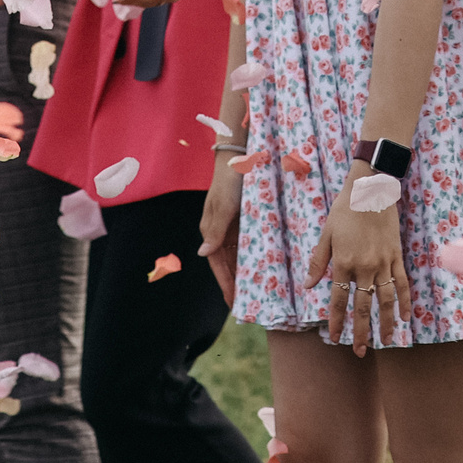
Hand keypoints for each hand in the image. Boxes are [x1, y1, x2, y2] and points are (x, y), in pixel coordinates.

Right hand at [197, 153, 243, 306]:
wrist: (239, 157)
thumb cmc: (229, 180)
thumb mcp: (223, 205)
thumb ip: (215, 230)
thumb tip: (202, 254)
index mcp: (210, 228)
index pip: (215, 262)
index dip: (224, 282)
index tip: (232, 302)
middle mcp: (219, 230)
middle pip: (225, 263)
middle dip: (232, 283)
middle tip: (244, 305)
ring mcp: (232, 226)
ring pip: (236, 257)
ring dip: (242, 274)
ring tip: (253, 293)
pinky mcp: (244, 221)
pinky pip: (247, 246)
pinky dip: (250, 260)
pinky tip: (260, 270)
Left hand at [307, 165, 408, 353]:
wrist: (371, 192)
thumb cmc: (344, 211)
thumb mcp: (326, 234)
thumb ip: (319, 261)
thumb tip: (309, 285)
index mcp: (343, 262)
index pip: (338, 299)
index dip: (337, 320)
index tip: (335, 337)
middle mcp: (365, 267)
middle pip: (364, 306)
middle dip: (362, 330)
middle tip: (360, 351)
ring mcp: (384, 264)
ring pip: (386, 300)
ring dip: (385, 322)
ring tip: (385, 341)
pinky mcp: (398, 258)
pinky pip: (403, 284)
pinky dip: (405, 302)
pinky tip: (405, 317)